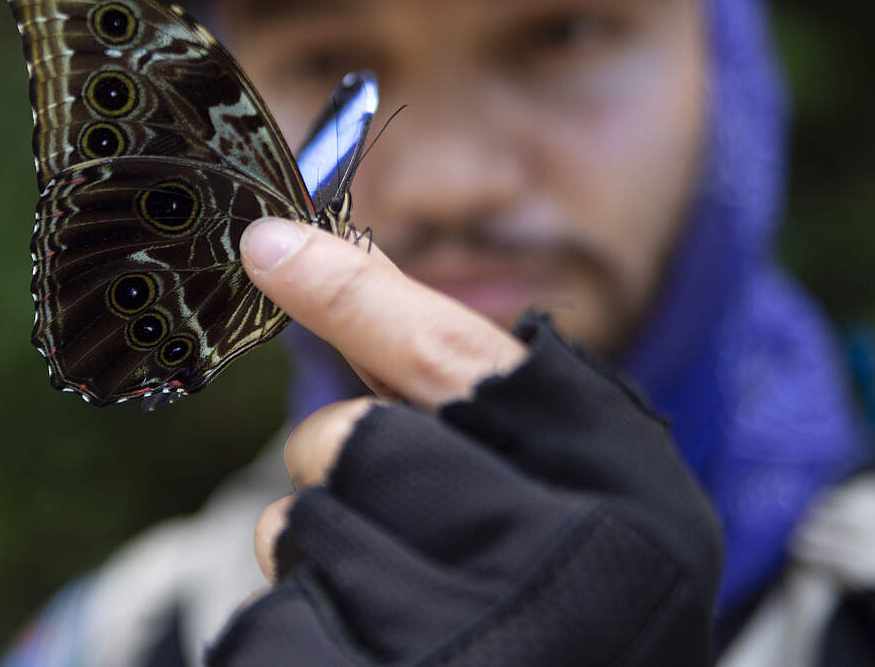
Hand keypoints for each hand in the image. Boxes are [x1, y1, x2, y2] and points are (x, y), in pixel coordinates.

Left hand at [204, 217, 721, 666]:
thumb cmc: (564, 569)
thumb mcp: (555, 455)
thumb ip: (441, 363)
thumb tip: (319, 253)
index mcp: (607, 478)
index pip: (448, 358)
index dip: (350, 293)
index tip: (267, 247)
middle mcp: (551, 565)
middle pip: (350, 442)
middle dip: (337, 456)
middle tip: (389, 500)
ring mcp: (466, 643)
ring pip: (304, 530)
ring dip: (320, 542)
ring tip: (397, 582)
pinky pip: (274, 619)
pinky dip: (298, 613)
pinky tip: (366, 630)